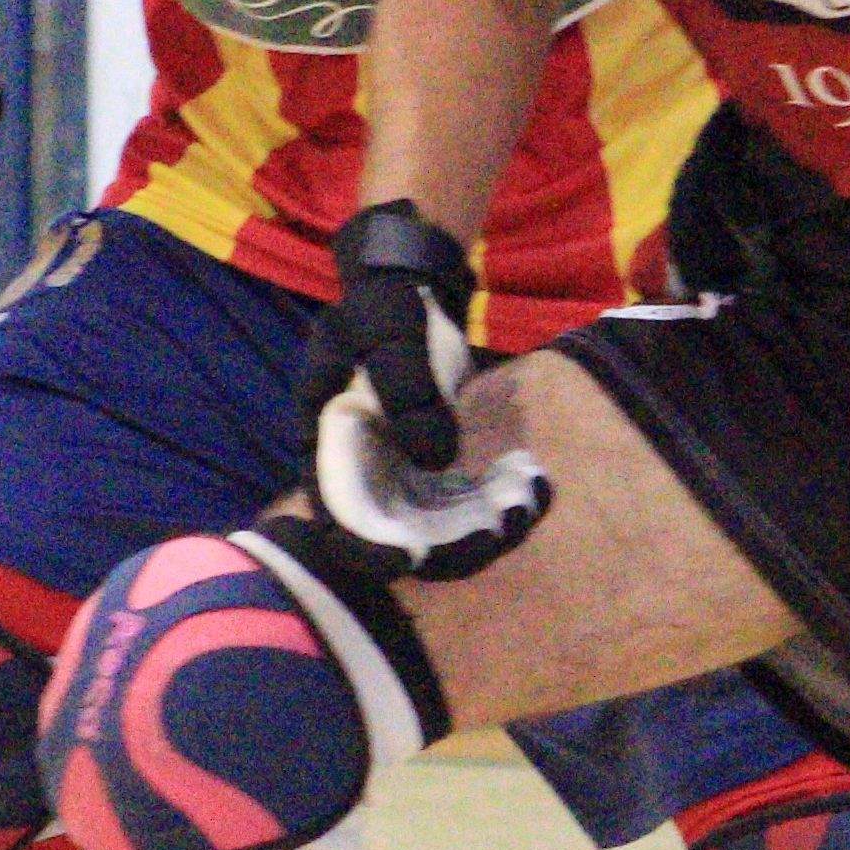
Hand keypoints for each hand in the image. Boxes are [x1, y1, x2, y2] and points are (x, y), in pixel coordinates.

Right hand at [301, 202, 549, 578]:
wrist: (409, 287)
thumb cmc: (384, 308)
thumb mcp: (388, 335)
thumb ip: (405, 392)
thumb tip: (436, 460)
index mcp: (321, 445)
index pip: (332, 518)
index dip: (363, 549)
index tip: (407, 562)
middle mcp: (355, 471)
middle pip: (386, 536)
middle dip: (438, 551)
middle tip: (491, 539)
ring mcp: (393, 470)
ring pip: (426, 527)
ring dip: (470, 536)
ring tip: (518, 517)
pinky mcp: (428, 465)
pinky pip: (455, 502)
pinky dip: (486, 508)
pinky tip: (528, 497)